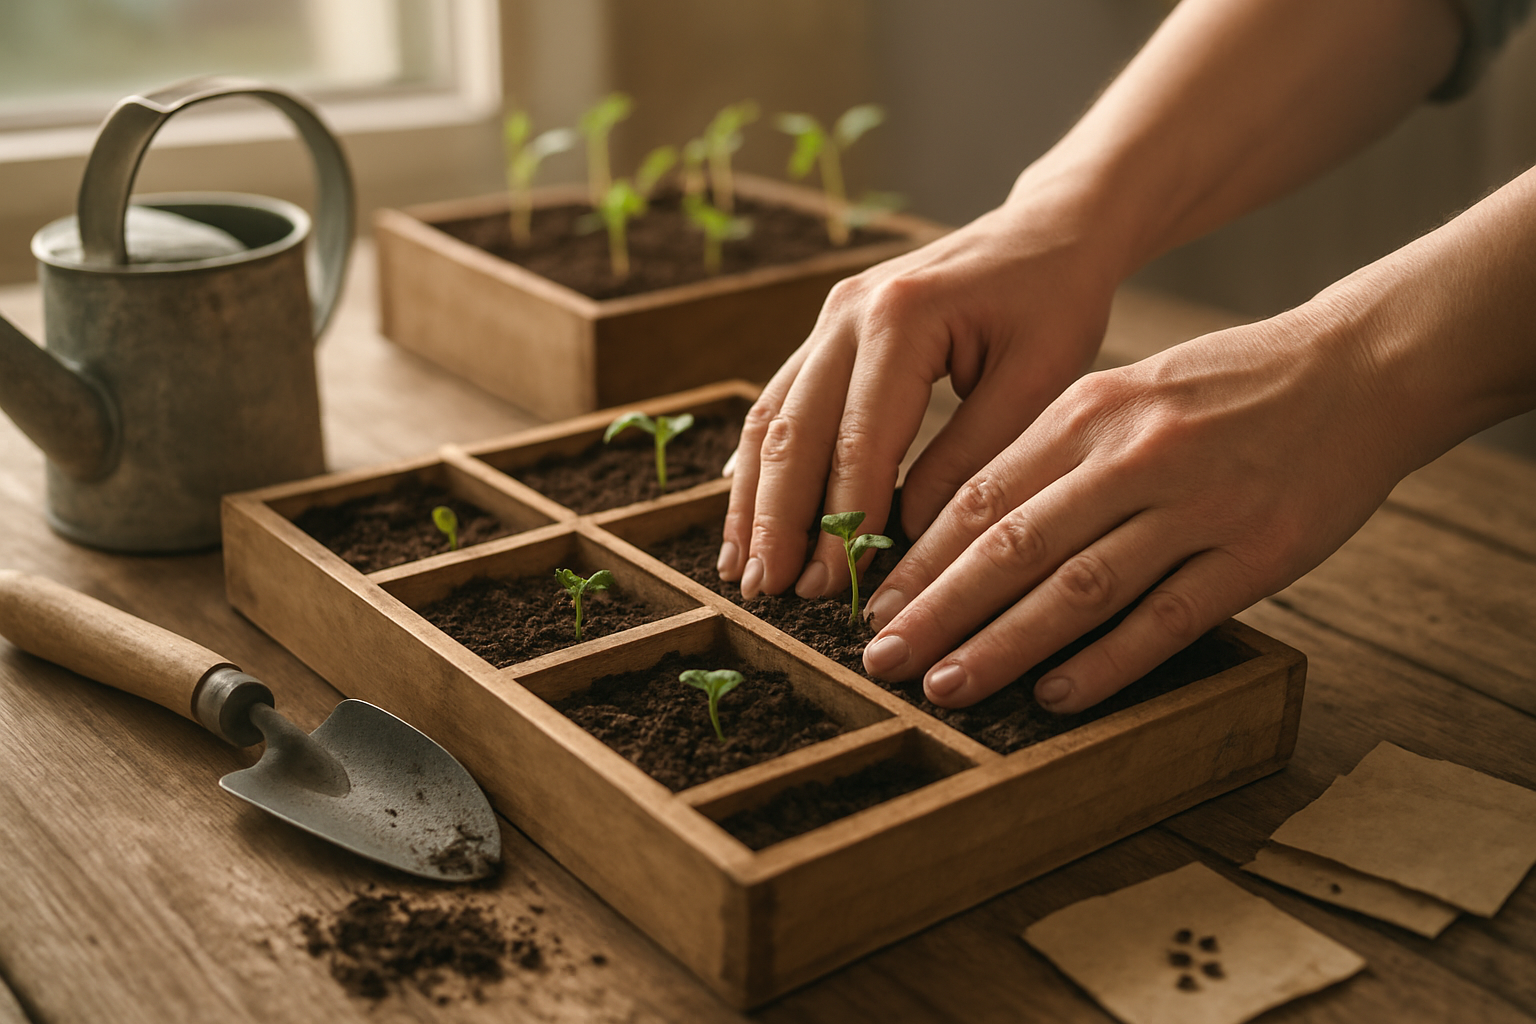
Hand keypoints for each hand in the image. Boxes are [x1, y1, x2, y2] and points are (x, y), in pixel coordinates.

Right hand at [718, 186, 1120, 602]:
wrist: (1046, 229)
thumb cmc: (1055, 300)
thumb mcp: (1038, 379)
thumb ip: (972, 455)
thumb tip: (906, 534)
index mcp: (902, 319)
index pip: (858, 442)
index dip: (840, 522)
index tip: (829, 589)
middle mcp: (848, 312)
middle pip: (794, 431)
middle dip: (776, 520)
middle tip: (764, 591)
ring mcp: (829, 317)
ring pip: (770, 417)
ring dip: (752, 497)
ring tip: (740, 566)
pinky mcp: (828, 330)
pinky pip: (779, 400)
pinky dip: (761, 461)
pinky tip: (745, 510)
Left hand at [860, 308, 1409, 713]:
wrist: (1356, 370)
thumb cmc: (1222, 389)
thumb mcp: (1124, 392)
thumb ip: (1048, 454)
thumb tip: (957, 526)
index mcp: (1090, 411)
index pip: (982, 495)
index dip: (919, 559)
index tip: (871, 606)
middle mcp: (1134, 457)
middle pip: (1014, 546)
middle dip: (937, 611)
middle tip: (880, 660)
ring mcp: (1197, 508)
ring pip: (1080, 588)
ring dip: (1003, 644)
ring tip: (945, 686)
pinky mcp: (1256, 555)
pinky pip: (1167, 618)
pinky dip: (1107, 663)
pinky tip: (1055, 695)